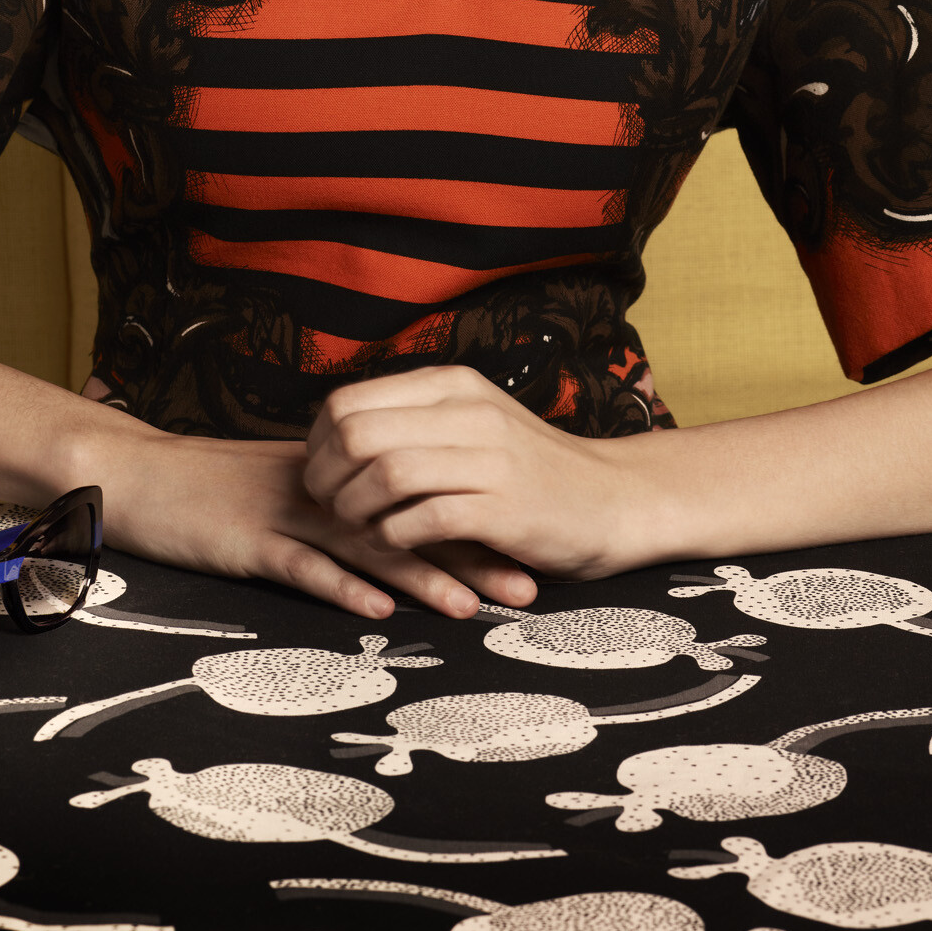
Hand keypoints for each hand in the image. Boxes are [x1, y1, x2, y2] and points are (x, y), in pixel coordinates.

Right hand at [97, 427, 538, 622]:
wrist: (139, 475)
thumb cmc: (212, 488)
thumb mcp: (285, 486)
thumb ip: (340, 498)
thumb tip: (397, 519)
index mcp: (340, 475)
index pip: (420, 493)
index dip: (475, 520)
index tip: (530, 546)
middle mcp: (325, 491)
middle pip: (410, 521)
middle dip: (471, 555)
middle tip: (527, 586)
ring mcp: (287, 516)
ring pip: (366, 545)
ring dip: (421, 578)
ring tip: (472, 607)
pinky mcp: (250, 541)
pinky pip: (301, 566)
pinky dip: (339, 586)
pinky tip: (377, 607)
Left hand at [302, 365, 646, 580]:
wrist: (614, 499)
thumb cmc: (531, 468)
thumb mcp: (472, 421)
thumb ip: (415, 419)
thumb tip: (333, 435)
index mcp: (451, 384)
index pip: (348, 402)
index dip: (318, 445)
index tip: (323, 475)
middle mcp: (467, 410)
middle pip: (357, 435)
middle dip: (326, 479)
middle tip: (331, 508)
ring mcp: (488, 458)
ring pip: (385, 474)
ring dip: (355, 511)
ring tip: (359, 529)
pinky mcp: (503, 509)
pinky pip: (422, 520)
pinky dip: (393, 538)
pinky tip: (395, 546)